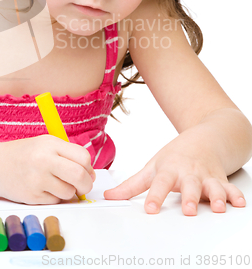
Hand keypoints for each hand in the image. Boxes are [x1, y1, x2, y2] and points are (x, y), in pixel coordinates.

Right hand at [0, 135, 94, 204]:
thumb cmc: (26, 154)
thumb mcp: (46, 144)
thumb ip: (69, 155)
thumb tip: (91, 174)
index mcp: (50, 144)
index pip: (83, 157)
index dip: (88, 167)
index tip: (86, 171)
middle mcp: (44, 160)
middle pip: (79, 176)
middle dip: (86, 184)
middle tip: (83, 185)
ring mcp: (37, 179)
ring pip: (69, 193)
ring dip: (68, 192)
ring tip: (56, 183)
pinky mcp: (32, 196)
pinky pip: (55, 201)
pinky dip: (54, 197)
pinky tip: (43, 188)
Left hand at [103, 136, 245, 214]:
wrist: (203, 138)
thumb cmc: (175, 156)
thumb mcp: (152, 167)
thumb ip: (132, 185)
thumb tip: (108, 196)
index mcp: (169, 171)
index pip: (159, 184)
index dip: (155, 196)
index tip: (151, 209)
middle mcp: (188, 174)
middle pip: (189, 186)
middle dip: (190, 198)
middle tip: (189, 211)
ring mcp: (206, 176)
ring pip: (212, 187)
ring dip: (216, 197)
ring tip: (217, 208)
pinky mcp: (220, 180)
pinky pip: (230, 187)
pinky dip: (236, 194)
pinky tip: (239, 203)